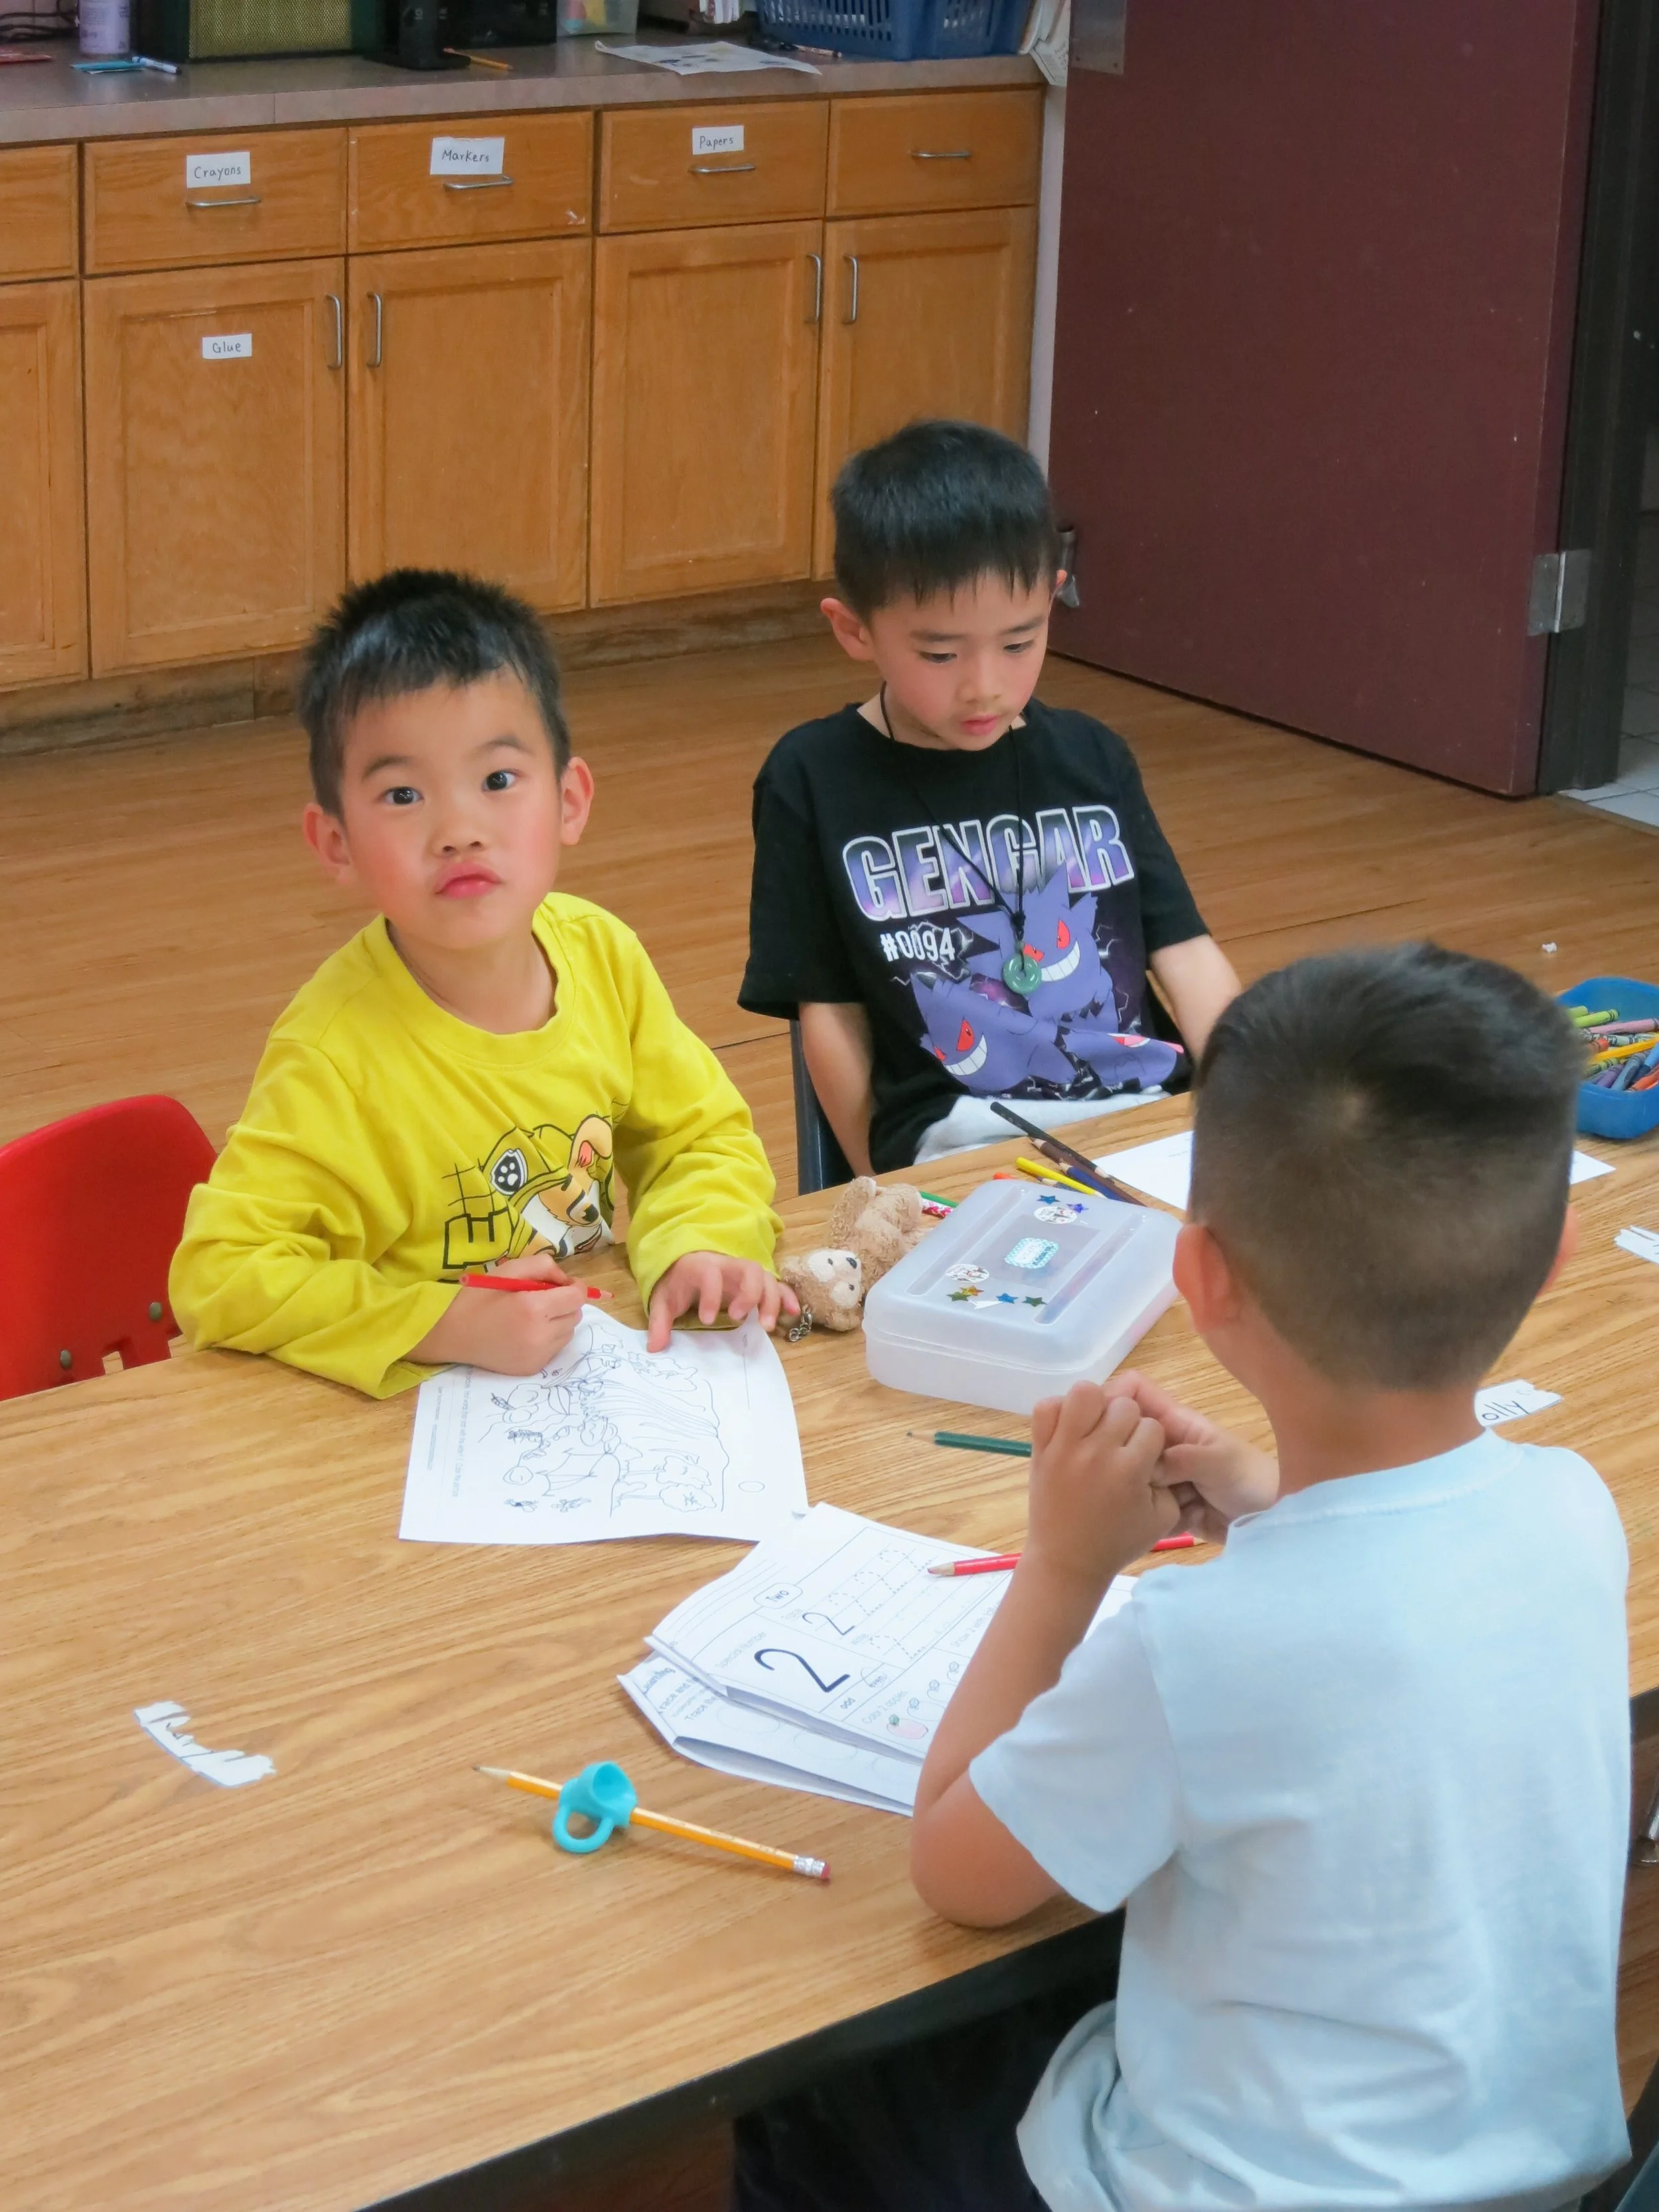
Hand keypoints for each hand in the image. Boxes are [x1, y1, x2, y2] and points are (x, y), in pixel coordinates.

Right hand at [410, 1251, 588, 1375]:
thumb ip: (543, 1267)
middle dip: (566, 1304)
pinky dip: (548, 1339)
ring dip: (559, 1322)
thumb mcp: (509, 1269)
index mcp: (533, 1307)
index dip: (574, 1287)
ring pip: (568, 1333)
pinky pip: (555, 1349)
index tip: (563, 1284)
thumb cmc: (479, 1297)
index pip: (577, 1297)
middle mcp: (540, 1334)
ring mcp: (537, 1355)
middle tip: (544, 1299)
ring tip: (534, 1316)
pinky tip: (526, 1332)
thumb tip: (567, 1280)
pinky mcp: (532, 1367)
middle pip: (576, 1316)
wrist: (453, 1333)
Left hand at [646, 1253, 799, 1351]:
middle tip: (740, 1318)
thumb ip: (659, 1324)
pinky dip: (787, 1297)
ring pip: (766, 1277)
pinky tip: (793, 1313)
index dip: (711, 1294)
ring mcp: (744, 1273)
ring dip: (770, 1300)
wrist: (688, 1263)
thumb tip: (654, 1349)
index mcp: (702, 1267)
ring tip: (766, 1327)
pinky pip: (778, 1284)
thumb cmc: (678, 1283)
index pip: (710, 1273)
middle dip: (748, 1294)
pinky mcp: (757, 1282)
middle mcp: (728, 1266)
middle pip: (748, 1269)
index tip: (708, 1319)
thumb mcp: (664, 1301)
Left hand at [1024, 1382, 1172, 1594]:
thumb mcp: (1162, 1518)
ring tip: (1095, 1429)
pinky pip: (1046, 1407)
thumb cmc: (1117, 1542)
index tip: (1143, 1460)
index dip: (1152, 1442)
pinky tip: (1070, 1430)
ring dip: (1097, 1406)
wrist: (1067, 1561)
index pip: (1153, 1426)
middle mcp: (1097, 1451)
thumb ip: (1171, 1479)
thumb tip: (1161, 1448)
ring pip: (1085, 1393)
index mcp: (1130, 1469)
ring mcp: (1065, 1446)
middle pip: (1124, 1406)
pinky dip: (1060, 1411)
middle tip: (1121, 1446)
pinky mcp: (1040, 1448)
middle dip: (1129, 1423)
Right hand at [1105, 1370, 1278, 1540]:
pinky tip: (1177, 1523)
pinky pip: (1143, 1509)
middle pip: (1122, 1438)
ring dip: (1140, 1495)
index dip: (1113, 1399)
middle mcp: (1162, 1446)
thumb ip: (1180, 1459)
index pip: (1134, 1391)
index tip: (1099, 1426)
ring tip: (1168, 1506)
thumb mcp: (1218, 1462)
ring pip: (1128, 1478)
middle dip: (1120, 1459)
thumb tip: (1142, 1467)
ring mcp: (1162, 1477)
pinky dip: (1154, 1518)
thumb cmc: (1250, 1480)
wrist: (1272, 1521)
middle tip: (1135, 1480)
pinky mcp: (1163, 1506)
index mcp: (1174, 1422)